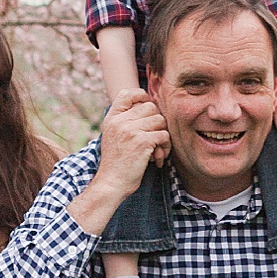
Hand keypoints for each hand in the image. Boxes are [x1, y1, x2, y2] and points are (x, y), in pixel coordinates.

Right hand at [72, 88, 168, 231]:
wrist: (111, 184)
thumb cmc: (116, 164)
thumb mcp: (114, 137)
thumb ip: (125, 122)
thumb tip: (149, 107)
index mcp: (112, 118)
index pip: (127, 93)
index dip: (142, 96)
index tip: (148, 111)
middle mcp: (120, 121)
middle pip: (150, 107)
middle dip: (157, 123)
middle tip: (154, 140)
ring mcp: (130, 130)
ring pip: (160, 121)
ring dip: (163, 137)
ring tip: (156, 152)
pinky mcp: (142, 142)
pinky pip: (164, 136)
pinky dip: (165, 148)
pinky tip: (157, 160)